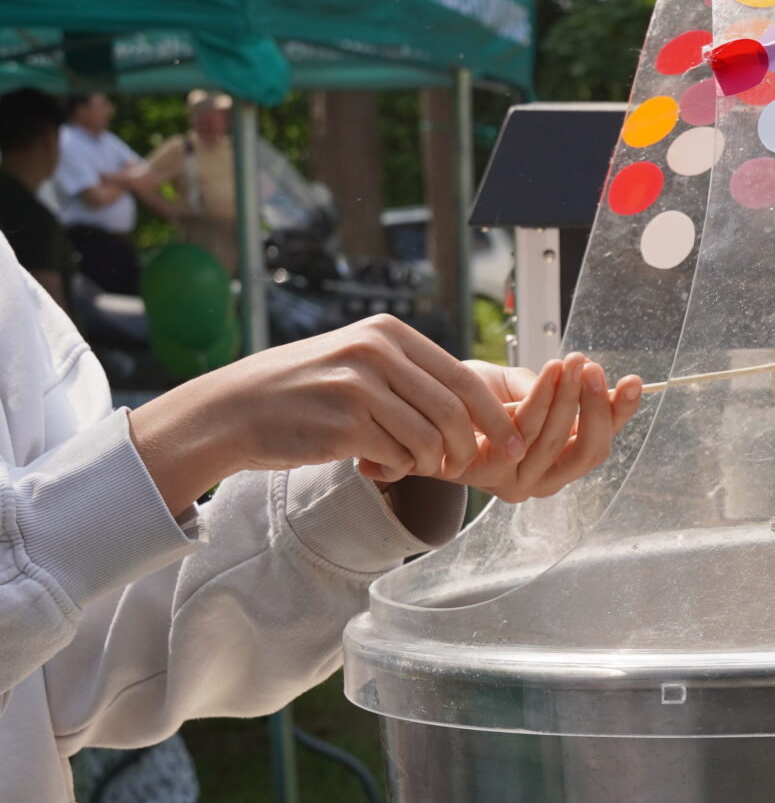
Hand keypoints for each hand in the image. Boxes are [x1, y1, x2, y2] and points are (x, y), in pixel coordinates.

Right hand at [130, 315, 522, 511]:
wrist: (232, 411)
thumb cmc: (302, 392)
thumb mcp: (358, 360)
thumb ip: (409, 372)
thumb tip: (478, 403)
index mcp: (388, 333)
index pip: (465, 378)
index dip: (497, 416)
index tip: (515, 442)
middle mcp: (377, 352)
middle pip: (456, 411)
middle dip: (472, 447)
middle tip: (468, 469)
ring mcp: (359, 386)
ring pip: (431, 439)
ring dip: (428, 464)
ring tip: (406, 463)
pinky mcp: (343, 423)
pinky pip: (398, 457)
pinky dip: (395, 469)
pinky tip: (373, 464)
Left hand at [423, 354, 643, 502]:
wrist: (423, 409)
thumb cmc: (476, 399)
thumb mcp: (530, 392)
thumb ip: (565, 394)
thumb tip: (616, 382)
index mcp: (560, 466)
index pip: (600, 444)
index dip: (621, 415)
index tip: (635, 382)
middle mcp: (544, 483)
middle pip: (588, 451)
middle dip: (597, 406)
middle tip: (597, 368)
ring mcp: (518, 482)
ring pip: (559, 438)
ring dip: (572, 397)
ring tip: (577, 361)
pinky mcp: (492, 472)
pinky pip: (528, 430)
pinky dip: (544, 397)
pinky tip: (554, 370)